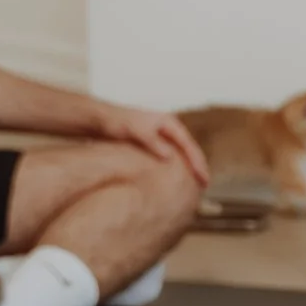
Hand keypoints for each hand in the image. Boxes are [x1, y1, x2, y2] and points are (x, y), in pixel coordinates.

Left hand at [92, 103, 209, 186]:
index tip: (203, 179)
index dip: (198, 163)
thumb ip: (153, 142)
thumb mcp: (136, 131)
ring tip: (195, 186)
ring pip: (181, 154)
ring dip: (188, 169)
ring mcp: (162, 136)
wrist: (101, 119)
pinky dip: (176, 168)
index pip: (189, 145)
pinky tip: (175, 181)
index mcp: (169, 123)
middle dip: (198, 167)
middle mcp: (169, 128)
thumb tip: (169, 157)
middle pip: (189, 150)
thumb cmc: (118, 123)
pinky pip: (171, 157)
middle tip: (204, 186)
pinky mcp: (154, 144)